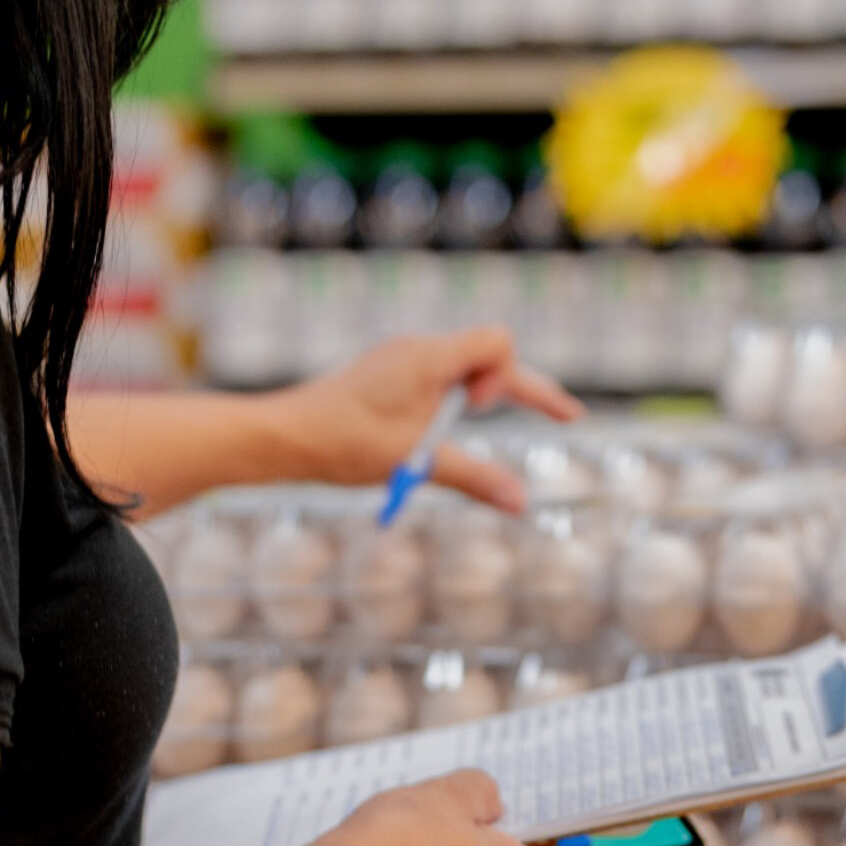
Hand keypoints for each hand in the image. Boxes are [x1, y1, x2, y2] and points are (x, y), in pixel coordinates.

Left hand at [264, 328, 582, 511]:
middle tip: (567, 417)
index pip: (498, 342)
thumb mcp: (416, 463)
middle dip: (525, 388)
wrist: (278, 436)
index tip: (481, 411)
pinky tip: (444, 423)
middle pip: (491, 354)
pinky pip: (439, 373)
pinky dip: (457, 395)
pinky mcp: (386, 371)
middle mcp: (417, 349)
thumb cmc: (341, 444)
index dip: (510, 377)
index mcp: (428, 358)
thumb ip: (474, 477)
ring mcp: (400, 358)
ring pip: (465, 364)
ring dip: (483, 392)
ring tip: (479, 420)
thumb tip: (522, 503)